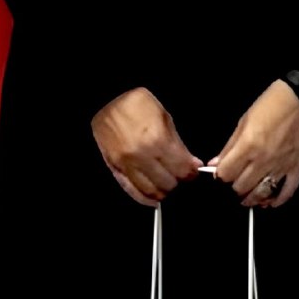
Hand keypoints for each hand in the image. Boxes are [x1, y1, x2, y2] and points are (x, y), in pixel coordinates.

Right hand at [91, 88, 200, 206]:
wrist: (105, 99)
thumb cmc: (136, 104)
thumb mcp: (164, 117)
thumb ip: (179, 144)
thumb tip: (193, 164)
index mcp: (157, 140)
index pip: (182, 170)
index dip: (191, 173)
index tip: (193, 171)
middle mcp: (141, 156)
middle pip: (168, 184)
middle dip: (179, 182)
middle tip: (181, 175)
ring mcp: (126, 164)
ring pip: (151, 192)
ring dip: (164, 191)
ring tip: (168, 182)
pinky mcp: (115, 168)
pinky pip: (132, 191)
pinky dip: (146, 198)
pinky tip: (155, 196)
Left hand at [207, 80, 298, 208]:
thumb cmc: (274, 103)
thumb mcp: (244, 120)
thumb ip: (230, 145)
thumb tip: (216, 163)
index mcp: (248, 146)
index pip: (225, 174)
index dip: (220, 177)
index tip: (221, 175)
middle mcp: (263, 160)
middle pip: (241, 187)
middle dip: (234, 188)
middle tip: (234, 184)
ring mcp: (282, 166)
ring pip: (262, 194)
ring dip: (252, 199)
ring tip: (248, 198)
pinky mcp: (298, 169)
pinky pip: (287, 192)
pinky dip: (278, 200)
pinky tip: (270, 202)